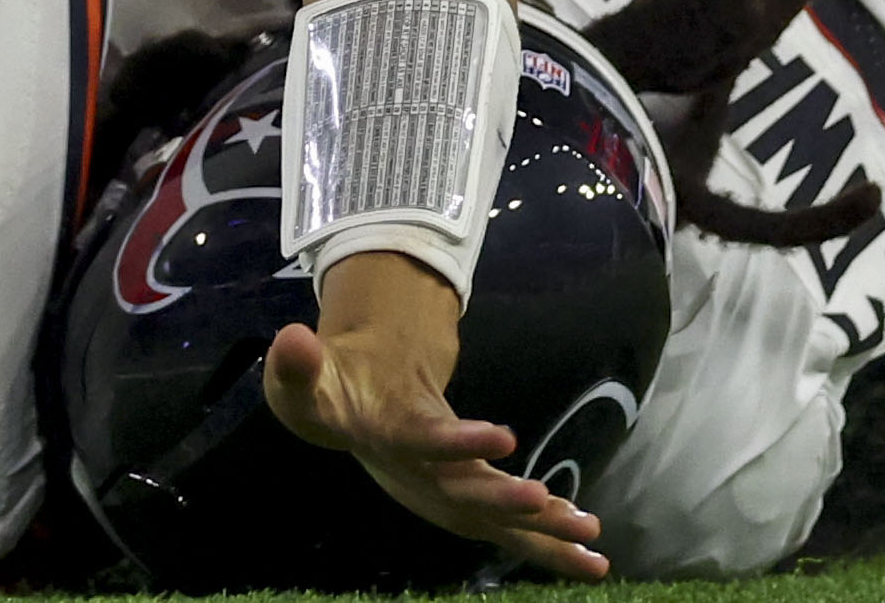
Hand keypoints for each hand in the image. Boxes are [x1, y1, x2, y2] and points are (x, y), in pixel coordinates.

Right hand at [261, 249, 604, 580]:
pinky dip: (548, 531)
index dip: (458, 444)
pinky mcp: (466, 494)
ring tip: (592, 545)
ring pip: (497, 520)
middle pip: (466, 496)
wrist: (345, 415)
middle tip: (550, 507)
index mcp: (387, 441)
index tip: (503, 438)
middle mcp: (420, 478)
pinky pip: (509, 520)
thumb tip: (292, 340)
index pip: (423, 443)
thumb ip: (296, 366)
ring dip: (544, 535)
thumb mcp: (305, 377)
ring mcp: (445, 491)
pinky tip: (589, 540)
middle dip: (508, 503)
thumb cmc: (328, 391)